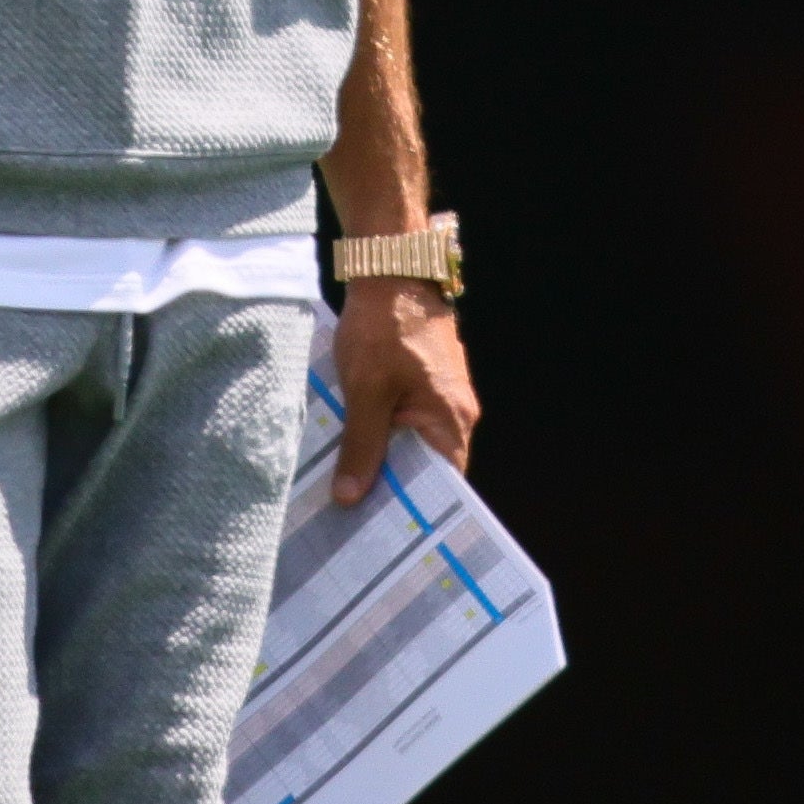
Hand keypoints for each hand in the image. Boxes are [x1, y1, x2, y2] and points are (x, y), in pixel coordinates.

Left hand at [328, 277, 477, 500]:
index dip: (418, 510)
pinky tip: (351, 445)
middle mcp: (455, 411)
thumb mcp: (365, 391)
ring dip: (384, 460)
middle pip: (427, 467)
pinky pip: (406, 420)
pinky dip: (382, 434)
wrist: (390, 269)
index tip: (387, 534)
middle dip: (393, 489)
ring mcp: (441, 394)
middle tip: (356, 518)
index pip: (444, 484)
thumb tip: (351, 497)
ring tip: (348, 488)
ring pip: (413, 443)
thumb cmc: (383, 327)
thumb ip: (361, 445)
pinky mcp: (423, 380)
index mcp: (451, 418)